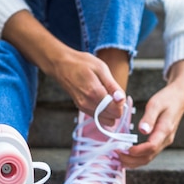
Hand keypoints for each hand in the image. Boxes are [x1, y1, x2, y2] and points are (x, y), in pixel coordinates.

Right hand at [2, 11, 126, 124]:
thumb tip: (121, 98)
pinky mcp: (81, 108)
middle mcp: (88, 104)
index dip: (121, 103)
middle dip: (116, 108)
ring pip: (105, 120)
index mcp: (95, 94)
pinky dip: (102, 111)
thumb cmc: (81, 63)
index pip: (116, 112)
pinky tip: (99, 97)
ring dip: (109, 110)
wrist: (61, 65)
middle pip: (112, 118)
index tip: (118, 93)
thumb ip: (112, 86)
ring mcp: (83, 108)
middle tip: (112, 93)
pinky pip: (97, 117)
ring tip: (105, 94)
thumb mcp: (101, 69)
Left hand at [119, 60, 183, 168]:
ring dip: (132, 162)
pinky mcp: (160, 142)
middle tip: (116, 155)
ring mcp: (163, 142)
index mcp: (165, 130)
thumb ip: (149, 117)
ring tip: (118, 157)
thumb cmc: (167, 99)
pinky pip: (148, 155)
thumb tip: (142, 130)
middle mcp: (165, 140)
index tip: (123, 149)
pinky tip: (126, 155)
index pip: (151, 147)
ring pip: (148, 159)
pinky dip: (136, 158)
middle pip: (148, 158)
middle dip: (131, 160)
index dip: (136, 151)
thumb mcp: (156, 104)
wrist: (179, 98)